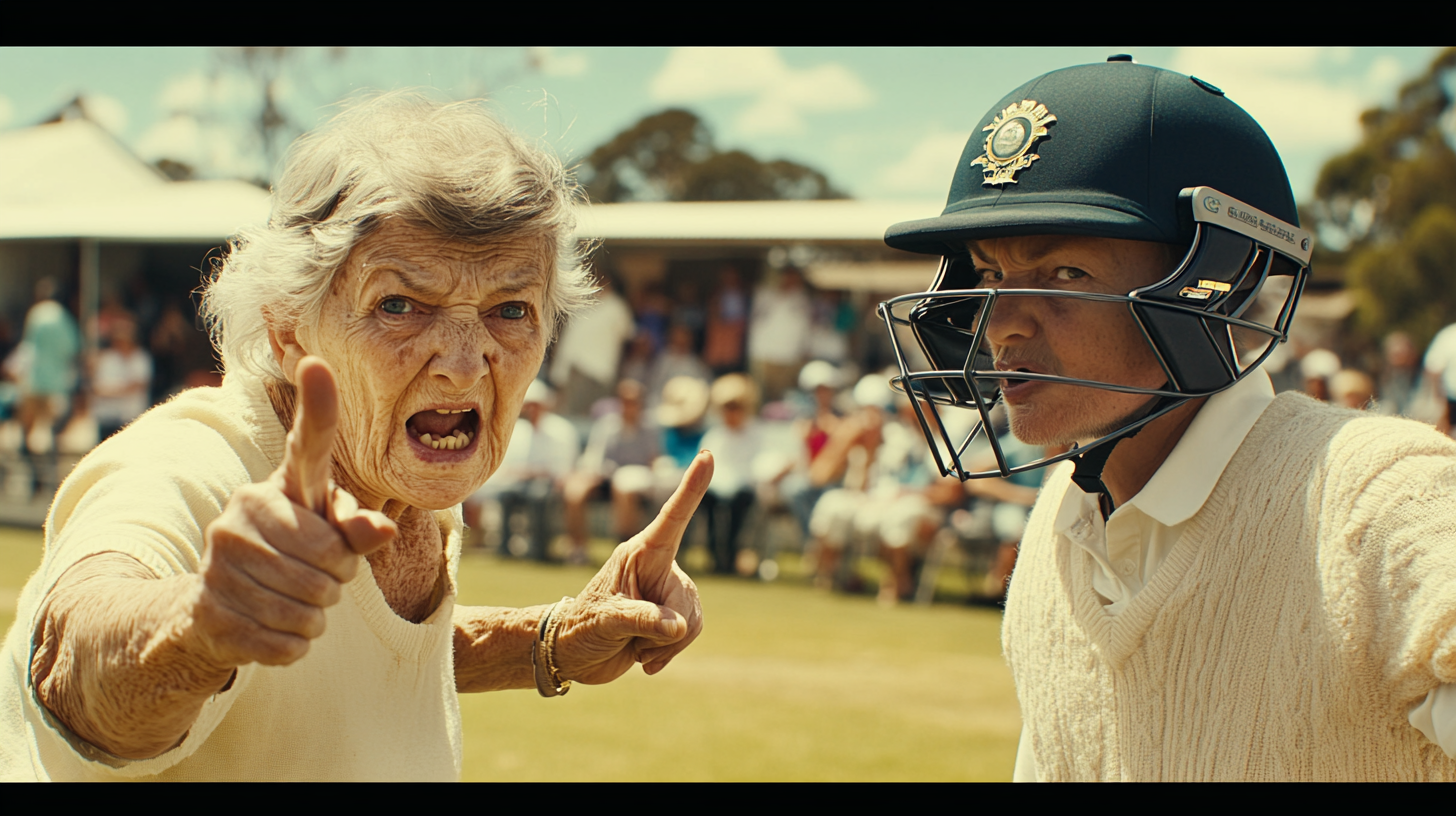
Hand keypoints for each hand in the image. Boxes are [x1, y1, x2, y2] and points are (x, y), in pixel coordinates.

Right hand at [189, 356, 395, 669]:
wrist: (211, 612)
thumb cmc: (292, 560)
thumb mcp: (330, 540)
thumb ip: (357, 530)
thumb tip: (381, 529)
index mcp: (282, 487)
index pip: (306, 445)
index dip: (318, 408)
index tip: (318, 363)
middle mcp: (244, 510)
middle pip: (331, 560)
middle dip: (338, 580)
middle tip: (317, 577)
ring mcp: (220, 558)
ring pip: (311, 606)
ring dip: (316, 617)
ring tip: (293, 602)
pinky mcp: (210, 608)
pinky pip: (286, 641)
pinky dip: (292, 645)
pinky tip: (271, 628)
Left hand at [552, 451, 711, 682]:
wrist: (570, 654)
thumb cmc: (579, 628)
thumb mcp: (605, 622)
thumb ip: (643, 620)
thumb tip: (680, 626)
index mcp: (639, 553)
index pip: (673, 518)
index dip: (692, 487)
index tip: (707, 455)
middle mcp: (658, 567)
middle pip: (688, 599)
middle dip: (666, 629)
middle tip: (631, 638)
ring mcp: (666, 592)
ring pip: (693, 619)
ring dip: (666, 644)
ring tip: (634, 645)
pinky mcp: (671, 615)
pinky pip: (691, 632)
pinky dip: (669, 652)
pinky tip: (644, 657)